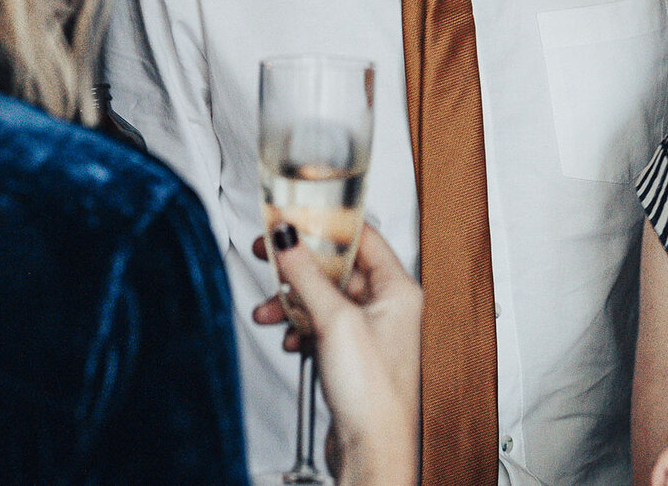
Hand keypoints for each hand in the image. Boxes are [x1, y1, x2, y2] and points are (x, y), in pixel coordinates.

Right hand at [251, 225, 419, 485]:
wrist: (370, 451)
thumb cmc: (374, 396)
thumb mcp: (335, 322)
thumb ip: (307, 275)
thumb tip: (288, 236)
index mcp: (398, 289)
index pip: (361, 236)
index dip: (325, 223)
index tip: (292, 216)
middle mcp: (387, 306)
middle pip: (337, 267)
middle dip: (299, 266)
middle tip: (269, 254)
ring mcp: (368, 331)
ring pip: (323, 297)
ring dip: (293, 301)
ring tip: (270, 310)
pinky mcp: (351, 354)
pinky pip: (320, 324)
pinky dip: (300, 327)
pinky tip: (289, 338)